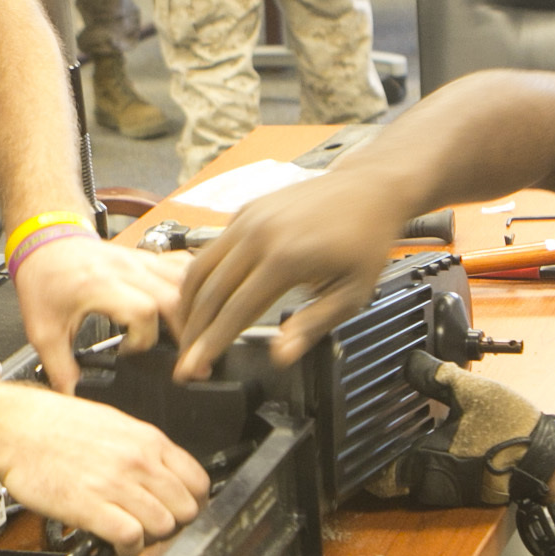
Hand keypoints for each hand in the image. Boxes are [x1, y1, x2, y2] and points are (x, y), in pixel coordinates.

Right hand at [0, 384, 207, 555]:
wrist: (16, 429)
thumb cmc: (57, 426)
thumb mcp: (116, 425)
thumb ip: (145, 450)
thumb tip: (166, 475)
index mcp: (149, 440)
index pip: (198, 481)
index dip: (193, 504)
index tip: (181, 513)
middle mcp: (139, 461)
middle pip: (186, 509)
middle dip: (175, 525)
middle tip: (156, 529)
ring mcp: (117, 484)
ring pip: (164, 526)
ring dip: (151, 539)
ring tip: (133, 536)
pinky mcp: (91, 507)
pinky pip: (131, 537)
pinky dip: (129, 548)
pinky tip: (117, 543)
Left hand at [12, 234, 189, 391]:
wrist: (45, 242)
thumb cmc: (44, 279)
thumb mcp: (44, 329)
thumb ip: (60, 367)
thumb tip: (73, 397)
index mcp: (101, 284)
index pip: (145, 312)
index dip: (144, 341)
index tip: (129, 354)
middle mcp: (126, 268)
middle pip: (176, 298)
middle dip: (182, 331)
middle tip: (180, 356)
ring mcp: (141, 259)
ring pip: (186, 281)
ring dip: (192, 310)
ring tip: (188, 335)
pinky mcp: (148, 257)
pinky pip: (183, 267)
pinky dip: (192, 288)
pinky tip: (189, 306)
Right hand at [171, 170, 415, 379]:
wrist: (368, 188)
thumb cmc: (365, 240)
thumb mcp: (352, 293)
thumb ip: (313, 324)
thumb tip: (281, 355)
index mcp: (285, 258)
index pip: (235, 311)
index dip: (210, 344)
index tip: (192, 367)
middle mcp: (259, 234)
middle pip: (209, 291)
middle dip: (192, 330)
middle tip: (185, 357)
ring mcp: (249, 218)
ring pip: (199, 266)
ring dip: (188, 303)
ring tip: (188, 331)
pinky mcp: (245, 209)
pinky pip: (211, 247)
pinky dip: (200, 275)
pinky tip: (203, 296)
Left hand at [368, 356, 554, 506]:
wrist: (547, 460)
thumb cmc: (513, 432)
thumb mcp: (472, 392)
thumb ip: (437, 376)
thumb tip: (412, 362)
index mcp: (427, 463)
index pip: (377, 476)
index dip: (364, 460)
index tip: (357, 441)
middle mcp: (433, 483)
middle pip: (393, 475)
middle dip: (387, 453)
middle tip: (385, 426)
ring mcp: (449, 490)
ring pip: (414, 476)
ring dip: (409, 455)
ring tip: (412, 427)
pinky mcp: (464, 488)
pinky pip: (435, 475)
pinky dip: (430, 458)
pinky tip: (440, 435)